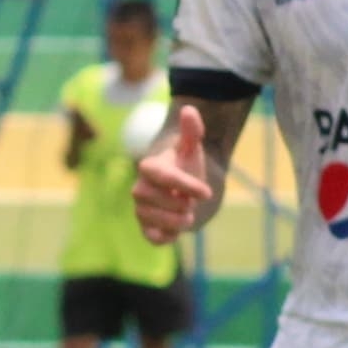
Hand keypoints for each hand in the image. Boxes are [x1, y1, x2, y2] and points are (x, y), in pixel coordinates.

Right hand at [131, 106, 209, 246]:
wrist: (183, 188)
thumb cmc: (186, 165)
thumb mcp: (192, 148)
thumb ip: (191, 130)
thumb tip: (189, 109)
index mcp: (149, 167)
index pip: (161, 176)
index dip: (185, 185)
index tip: (207, 193)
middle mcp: (140, 188)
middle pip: (150, 198)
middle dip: (177, 203)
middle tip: (191, 203)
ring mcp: (142, 209)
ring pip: (149, 218)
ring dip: (174, 221)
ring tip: (188, 216)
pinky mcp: (147, 227)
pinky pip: (150, 236)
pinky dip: (164, 237)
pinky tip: (177, 231)